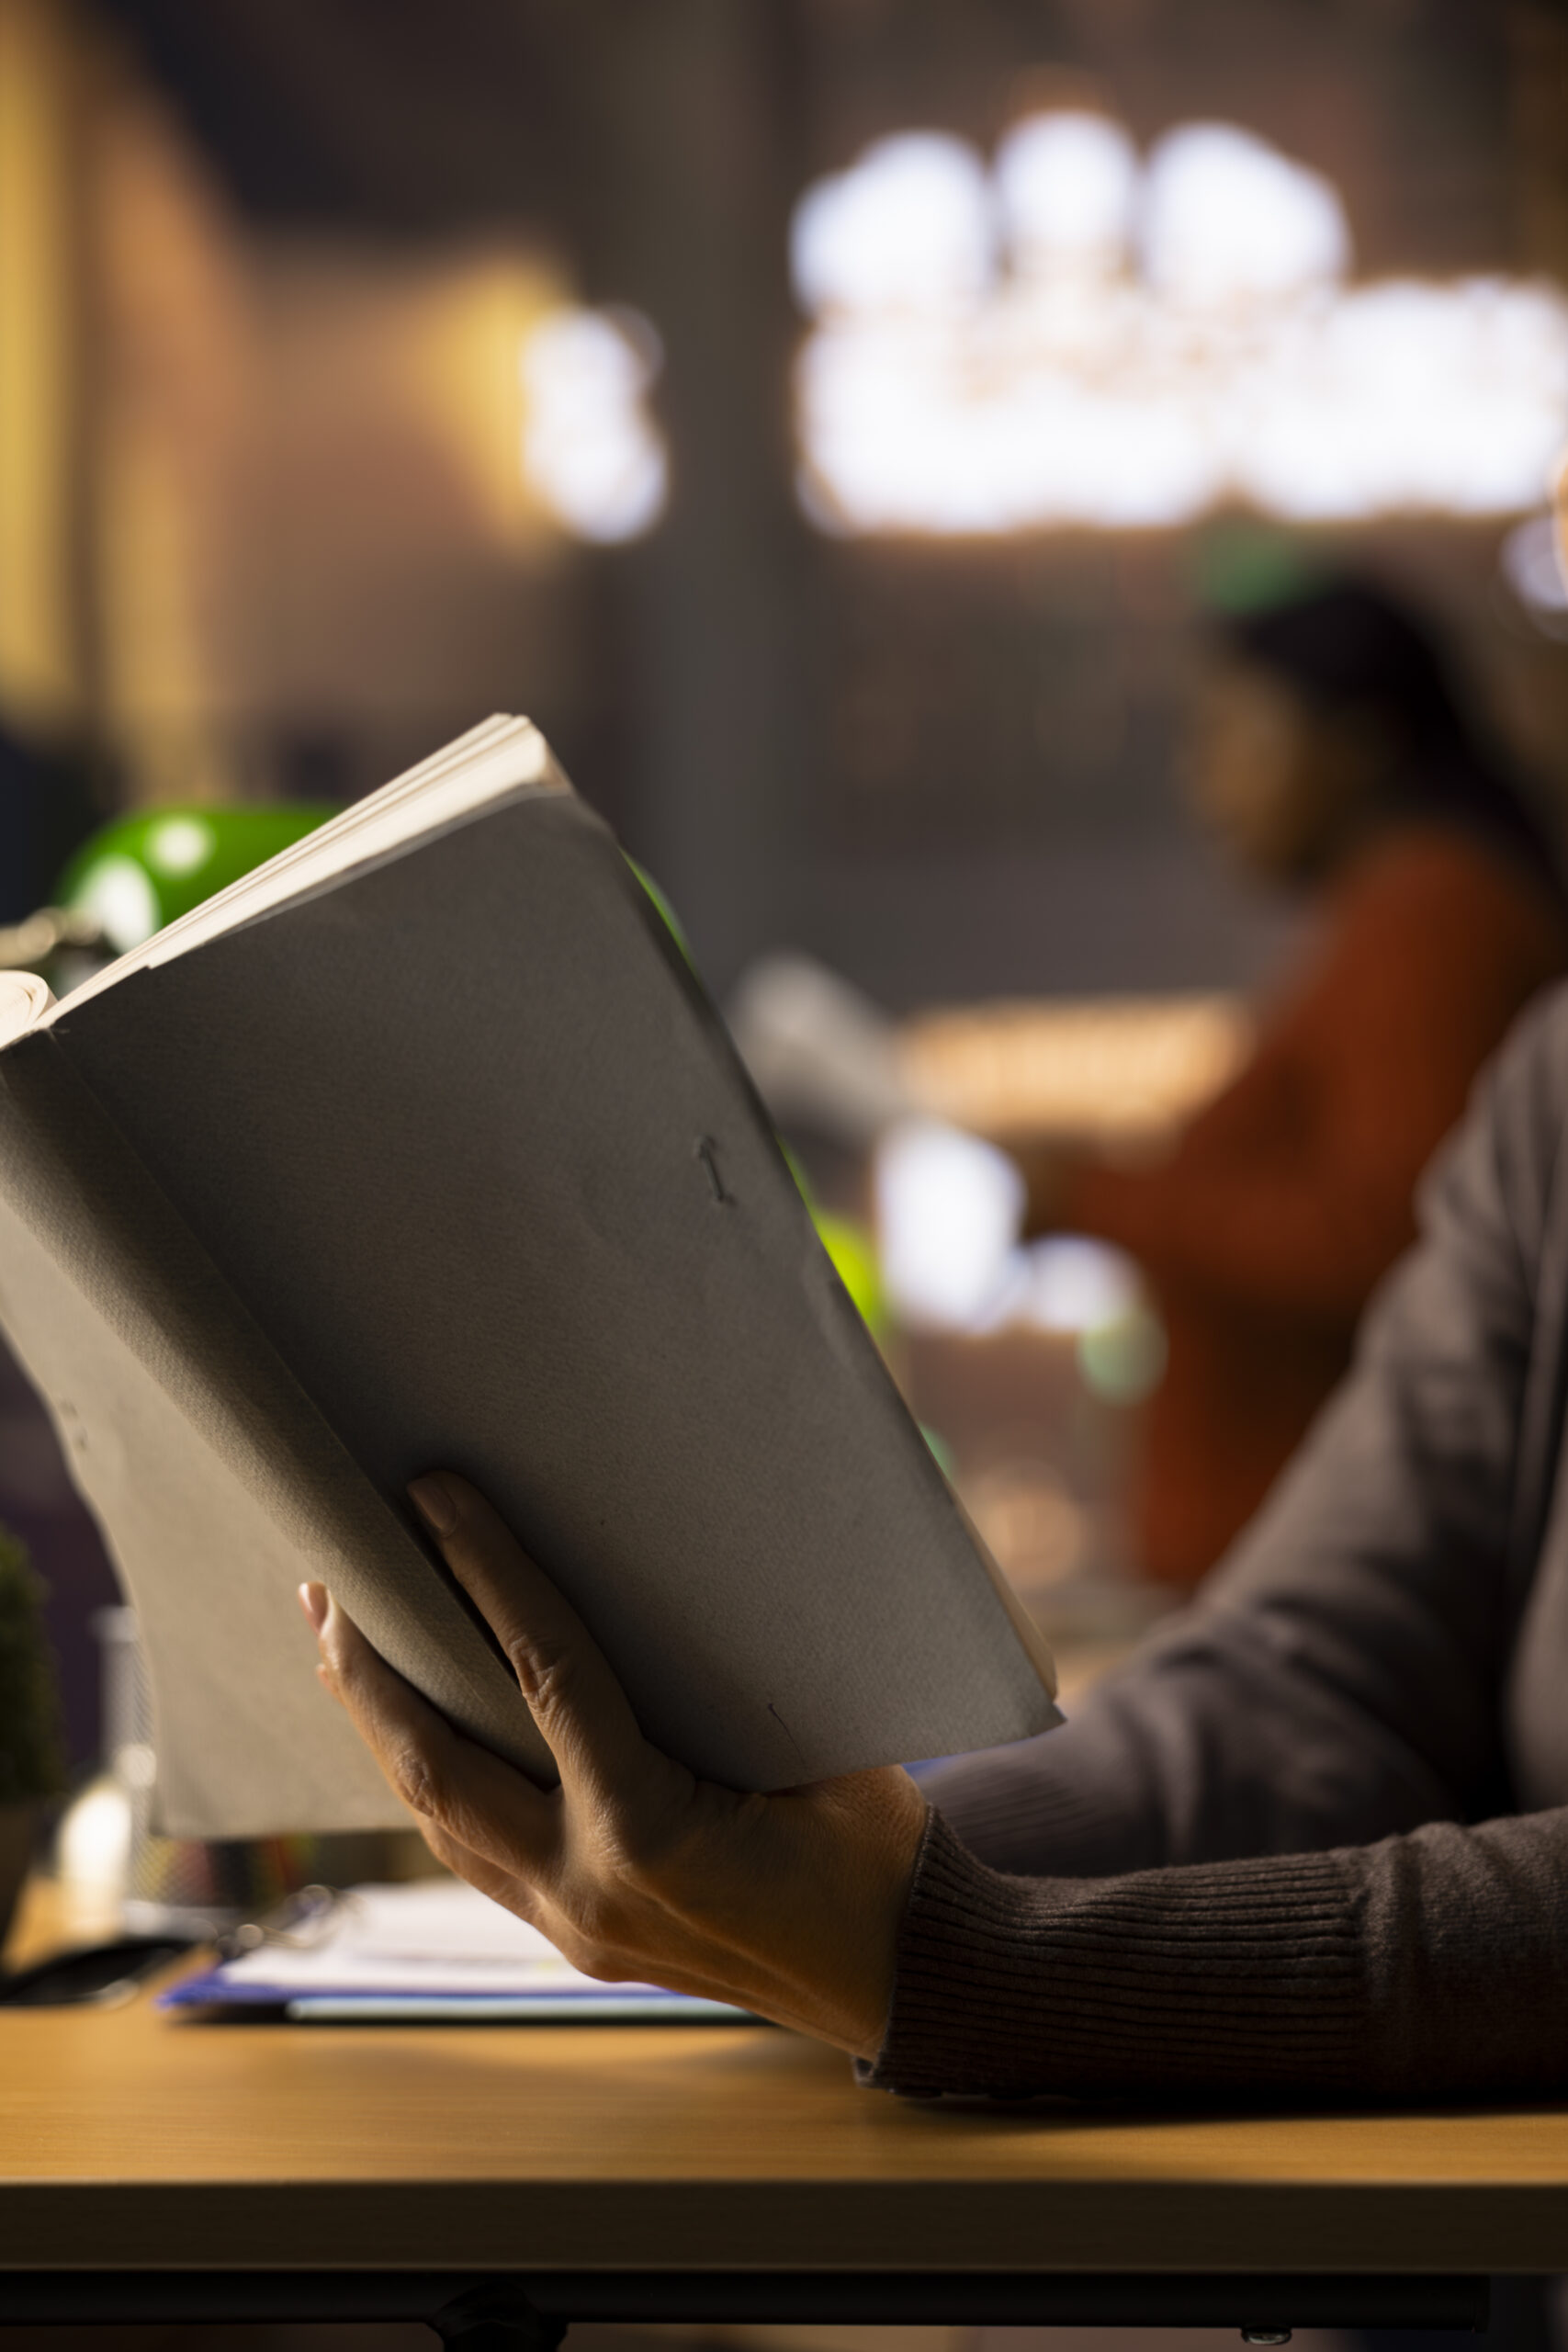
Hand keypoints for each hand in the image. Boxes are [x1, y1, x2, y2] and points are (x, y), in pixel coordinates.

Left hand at [299, 1474, 927, 2059]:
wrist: (904, 1977)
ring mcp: (571, 1928)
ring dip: (381, 1726)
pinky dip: (432, 1781)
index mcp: (653, 1832)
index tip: (432, 1497)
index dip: (487, 1572)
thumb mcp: (806, 1748)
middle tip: (326, 1579)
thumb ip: (704, 1687)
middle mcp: (588, 1890)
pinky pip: (474, 1851)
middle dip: (370, 1667)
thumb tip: (629, 1584)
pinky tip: (411, 1731)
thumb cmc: (879, 1851)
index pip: (544, 1673)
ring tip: (339, 1642)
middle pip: (437, 1764)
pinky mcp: (574, 1939)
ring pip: (435, 1818)